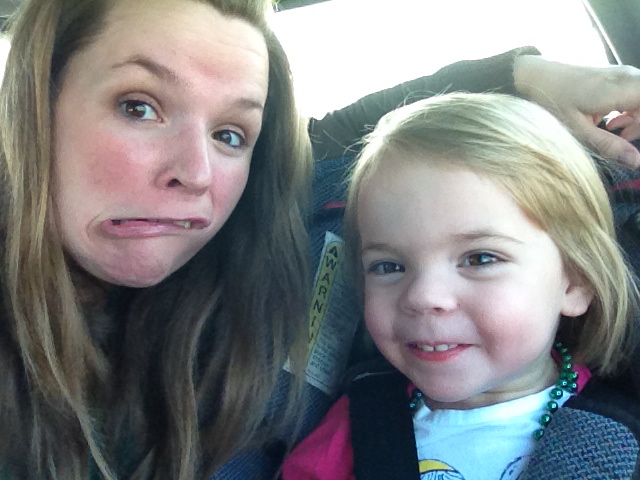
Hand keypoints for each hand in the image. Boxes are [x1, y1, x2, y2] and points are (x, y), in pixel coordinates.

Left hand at [514, 55, 639, 167]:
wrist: (537, 77)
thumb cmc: (553, 101)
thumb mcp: (577, 129)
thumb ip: (608, 144)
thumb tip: (636, 162)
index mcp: (621, 88)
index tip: (629, 138)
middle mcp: (629, 76)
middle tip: (622, 139)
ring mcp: (625, 75)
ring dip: (637, 120)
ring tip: (613, 131)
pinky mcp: (619, 78)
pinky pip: (637, 95)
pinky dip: (630, 112)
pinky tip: (611, 123)